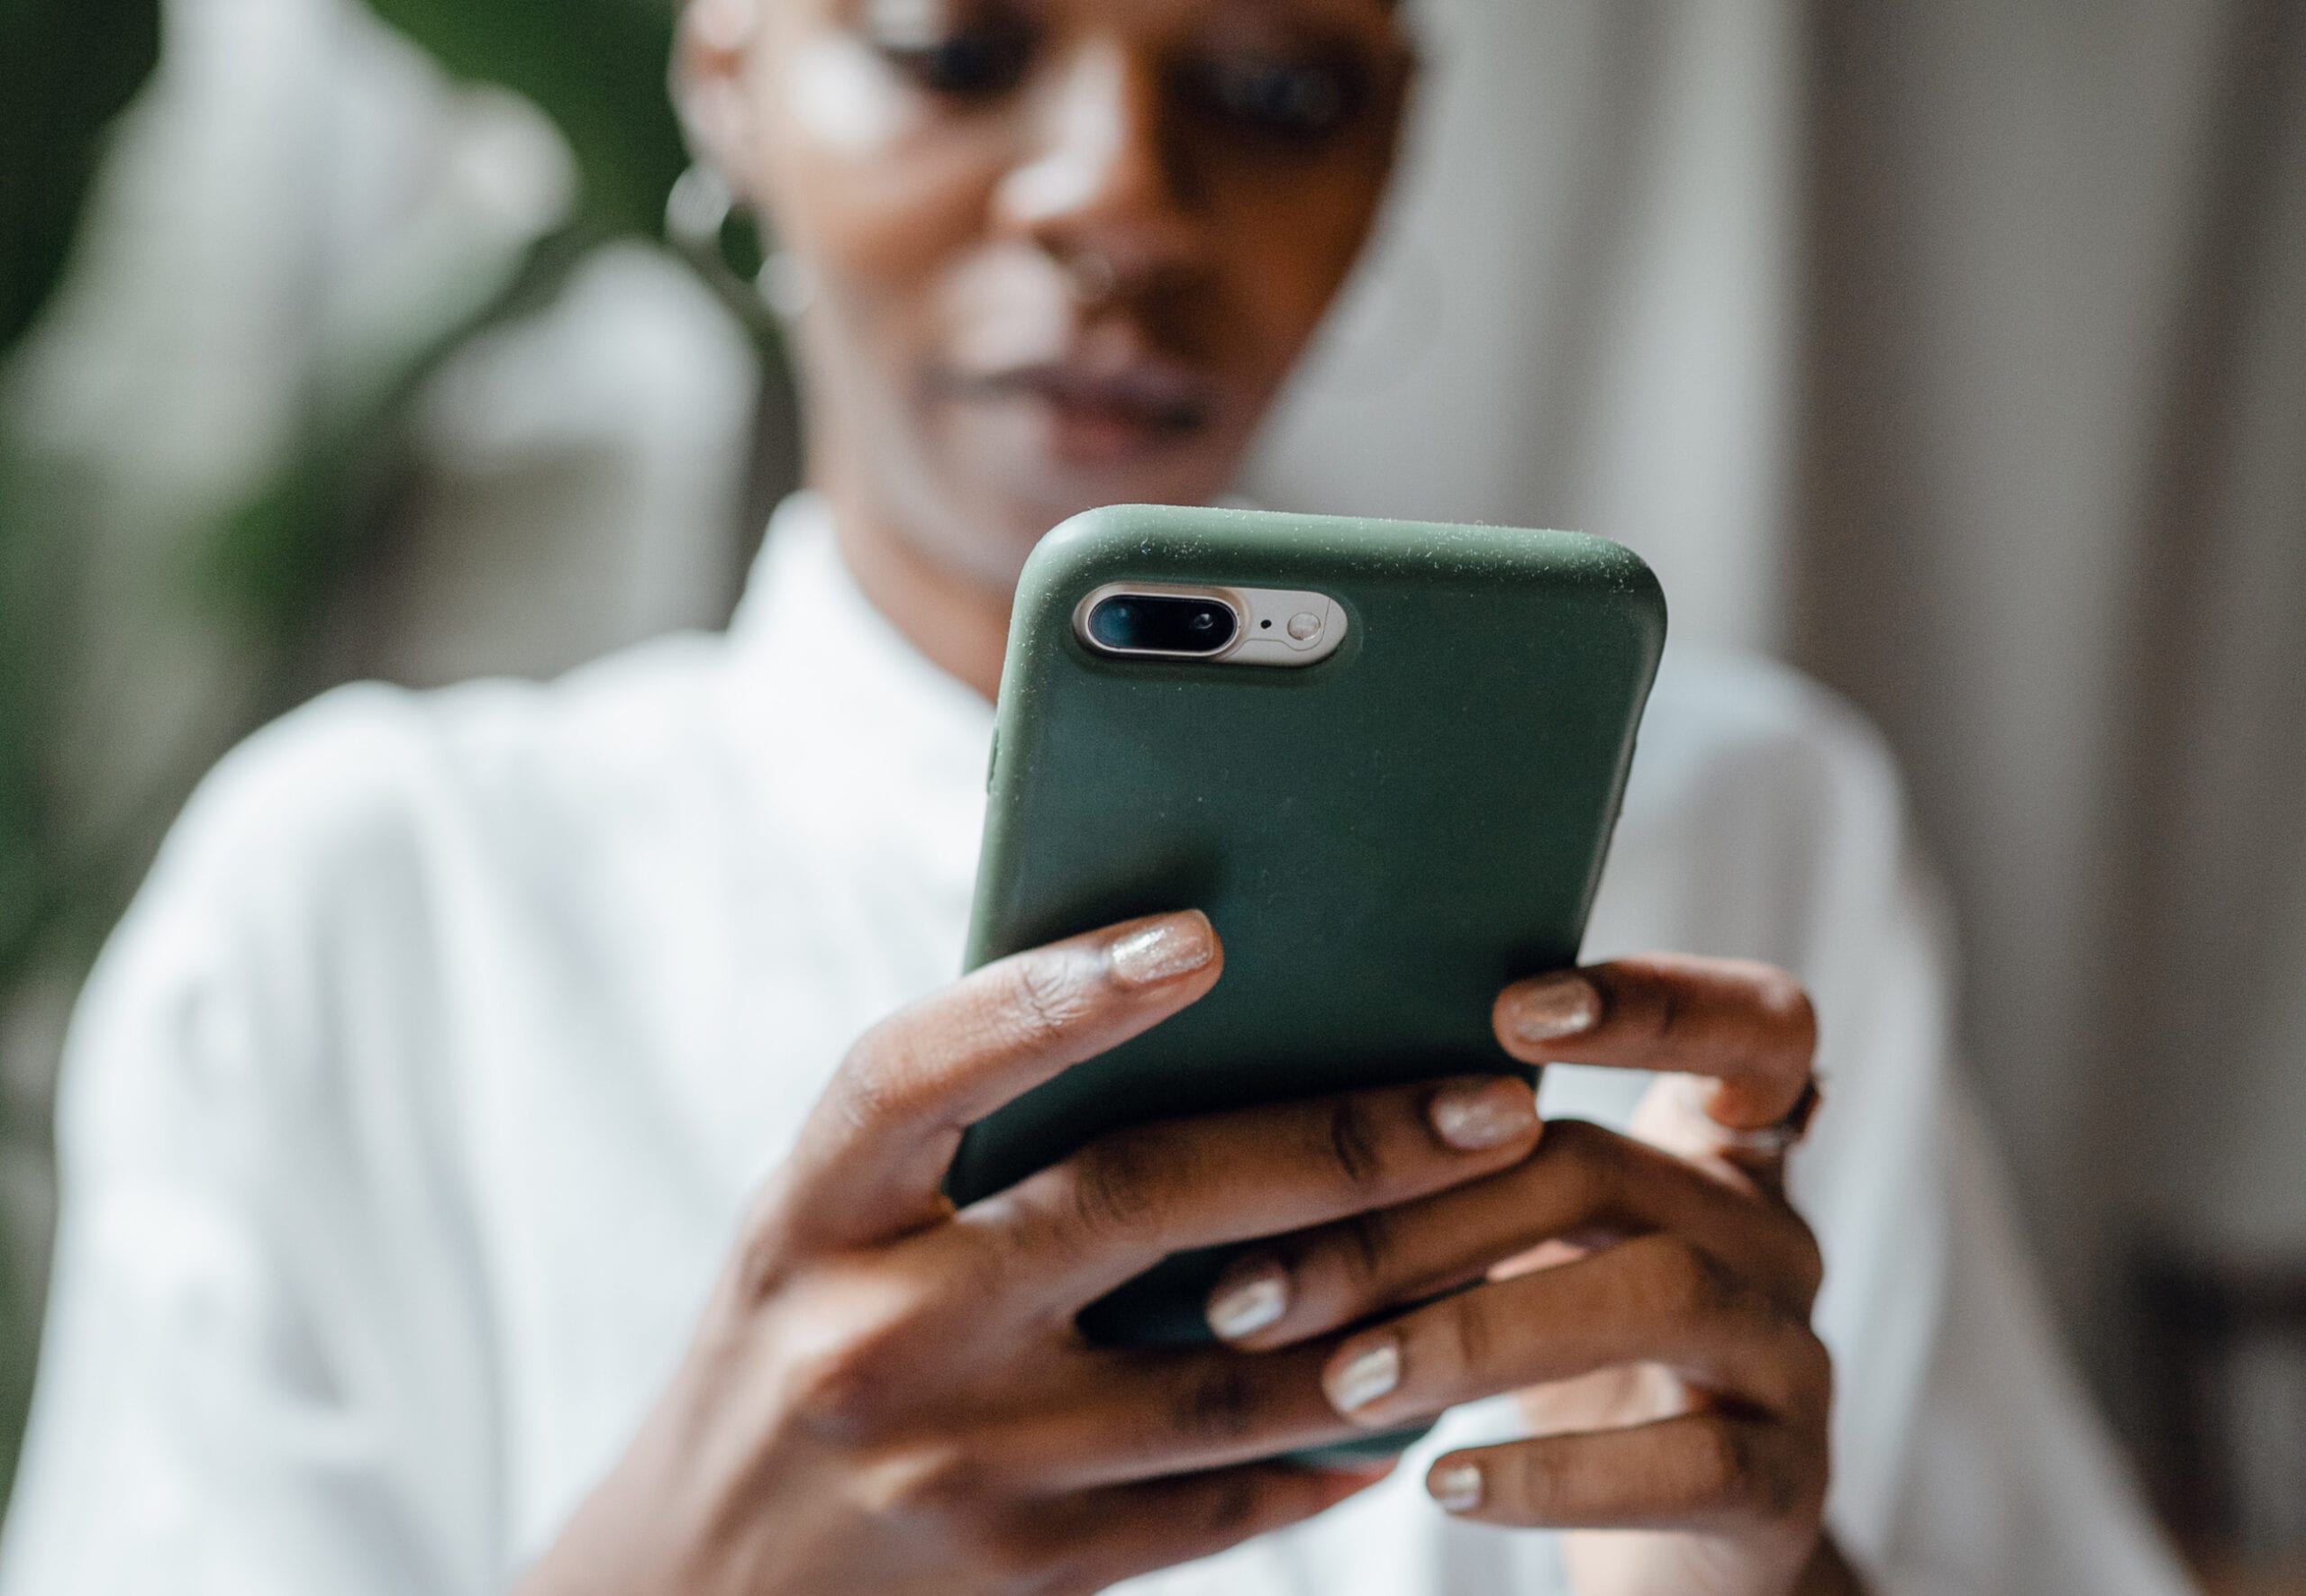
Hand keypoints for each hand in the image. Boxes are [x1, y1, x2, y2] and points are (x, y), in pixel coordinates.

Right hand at [517, 911, 1550, 1595]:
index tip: (1201, 937)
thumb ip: (958, 1141)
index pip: (923, 1072)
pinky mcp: (1019, 1577)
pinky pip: (1211, 1511)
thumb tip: (1186, 1016)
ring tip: (1504, 1240)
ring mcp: (949, 1470)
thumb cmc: (787, 1347)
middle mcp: (872, 1335)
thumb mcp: (820, 1227)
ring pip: (1216, 1380)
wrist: (690, 1589)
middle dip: (1336, 1146)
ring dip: (1382, 1310)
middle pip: (1133, 1208)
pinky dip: (1323, 1454)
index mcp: (812, 1213)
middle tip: (1488, 1101)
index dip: (1054, 995)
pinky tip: (1407, 1402)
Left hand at [1202, 954, 1850, 1595]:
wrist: (1671, 1563)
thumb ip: (1455, 1169)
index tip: (1510, 1009)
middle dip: (1418, 1218)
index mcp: (1712, 1150)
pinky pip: (1691, 1463)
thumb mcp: (1523, 1252)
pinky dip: (1552, 1473)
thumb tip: (1247, 1115)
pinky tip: (1442, 1482)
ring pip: (1660, 1294)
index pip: (1753, 1025)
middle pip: (1607, 1168)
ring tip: (1344, 1383)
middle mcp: (1769, 1233)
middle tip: (1262, 1287)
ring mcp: (1794, 1357)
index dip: (1655, 1000)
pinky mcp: (1791, 1488)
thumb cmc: (1555, 1368)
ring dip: (1474, 1332)